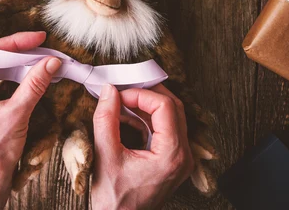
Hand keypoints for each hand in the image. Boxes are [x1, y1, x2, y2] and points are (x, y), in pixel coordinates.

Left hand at [0, 31, 61, 209]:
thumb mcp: (17, 113)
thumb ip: (34, 85)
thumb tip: (50, 62)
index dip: (15, 43)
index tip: (38, 37)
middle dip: (21, 53)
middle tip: (44, 47)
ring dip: (21, 65)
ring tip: (42, 59)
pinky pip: (2, 83)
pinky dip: (19, 78)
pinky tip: (35, 75)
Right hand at [91, 84, 193, 209]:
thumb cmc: (114, 198)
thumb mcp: (105, 155)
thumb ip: (106, 119)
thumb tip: (109, 91)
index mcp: (171, 155)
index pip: (165, 107)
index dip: (141, 94)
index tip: (118, 95)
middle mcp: (183, 156)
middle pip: (174, 107)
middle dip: (147, 94)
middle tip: (123, 90)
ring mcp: (180, 159)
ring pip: (172, 116)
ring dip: (147, 105)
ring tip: (123, 103)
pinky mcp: (172, 161)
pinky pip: (166, 129)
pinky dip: (148, 118)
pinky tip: (128, 117)